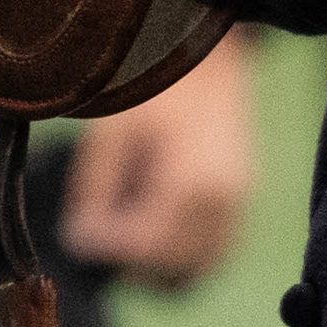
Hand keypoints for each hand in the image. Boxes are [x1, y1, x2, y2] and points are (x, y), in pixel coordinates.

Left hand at [60, 31, 257, 290]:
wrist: (210, 57)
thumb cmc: (156, 87)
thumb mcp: (113, 131)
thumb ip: (95, 190)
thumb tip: (81, 241)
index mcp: (190, 184)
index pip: (145, 250)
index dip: (108, 250)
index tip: (83, 234)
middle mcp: (223, 202)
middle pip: (171, 270)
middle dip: (131, 262)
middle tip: (102, 232)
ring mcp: (241, 204)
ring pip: (196, 269)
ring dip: (159, 268)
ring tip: (127, 234)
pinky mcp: (245, 201)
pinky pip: (215, 253)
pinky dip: (186, 258)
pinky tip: (157, 234)